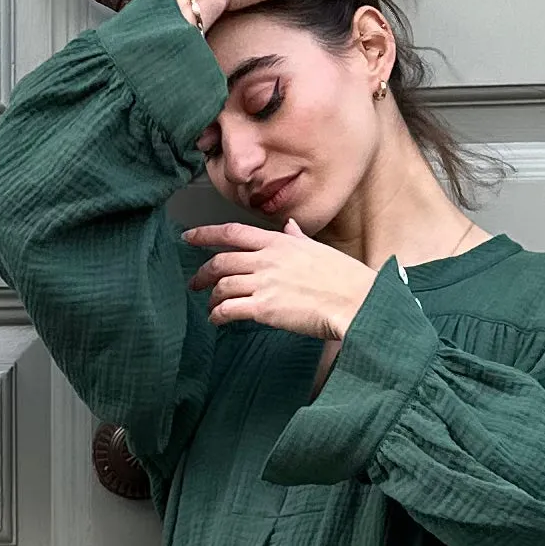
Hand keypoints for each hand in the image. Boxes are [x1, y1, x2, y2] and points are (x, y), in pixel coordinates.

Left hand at [187, 219, 374, 342]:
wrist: (356, 301)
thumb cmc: (344, 278)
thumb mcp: (318, 249)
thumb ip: (296, 237)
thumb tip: (289, 226)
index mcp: (279, 242)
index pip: (232, 232)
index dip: (205, 234)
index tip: (188, 237)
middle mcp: (267, 259)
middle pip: (221, 261)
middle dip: (202, 272)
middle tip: (194, 281)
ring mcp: (265, 283)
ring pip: (222, 286)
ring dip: (212, 297)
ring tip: (211, 305)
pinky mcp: (265, 308)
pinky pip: (229, 309)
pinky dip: (218, 314)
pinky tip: (217, 319)